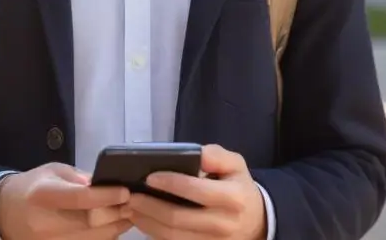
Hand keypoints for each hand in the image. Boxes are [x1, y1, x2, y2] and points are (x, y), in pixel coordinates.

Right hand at [0, 162, 132, 239]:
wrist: (6, 213)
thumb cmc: (34, 186)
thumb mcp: (53, 172)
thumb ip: (79, 179)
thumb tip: (105, 185)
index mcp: (43, 196)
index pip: (79, 199)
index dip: (105, 196)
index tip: (125, 191)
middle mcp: (45, 224)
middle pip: (89, 224)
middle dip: (115, 214)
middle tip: (134, 204)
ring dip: (114, 229)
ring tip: (129, 215)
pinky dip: (102, 238)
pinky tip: (113, 228)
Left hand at [128, 144, 265, 239]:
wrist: (256, 221)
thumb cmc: (239, 187)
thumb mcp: (235, 164)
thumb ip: (216, 156)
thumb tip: (196, 154)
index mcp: (233, 198)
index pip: (196, 192)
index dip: (171, 184)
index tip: (149, 176)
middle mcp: (223, 224)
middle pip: (179, 219)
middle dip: (150, 206)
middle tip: (130, 195)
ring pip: (172, 237)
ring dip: (147, 223)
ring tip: (130, 207)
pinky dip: (155, 234)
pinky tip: (143, 220)